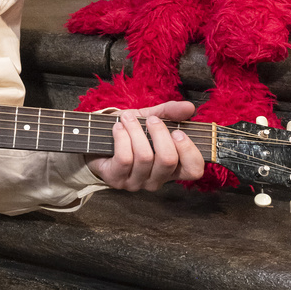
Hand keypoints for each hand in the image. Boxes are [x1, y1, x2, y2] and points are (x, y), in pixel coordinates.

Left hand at [86, 100, 203, 190]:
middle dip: (159, 133)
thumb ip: (169, 112)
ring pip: (144, 157)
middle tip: (150, 120)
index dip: (189, 151)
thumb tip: (189, 107)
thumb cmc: (129, 131)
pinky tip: (118, 127)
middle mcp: (156, 179)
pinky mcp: (116, 179)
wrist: (96, 138)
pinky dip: (121, 137)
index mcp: (171, 168)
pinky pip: (125, 158)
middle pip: (168, 160)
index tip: (178, 131)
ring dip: (136, 131)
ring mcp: (136, 182)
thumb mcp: (150, 118)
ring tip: (127, 118)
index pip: (194, 170)